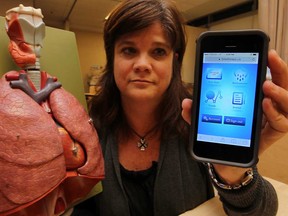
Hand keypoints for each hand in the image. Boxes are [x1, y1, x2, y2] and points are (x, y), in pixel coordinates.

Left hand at [181, 49, 287, 183]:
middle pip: (282, 86)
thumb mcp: (205, 122)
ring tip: (266, 85)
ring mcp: (270, 121)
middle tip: (272, 56)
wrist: (226, 161)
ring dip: (279, 92)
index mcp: (252, 99)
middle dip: (280, 69)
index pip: (267, 77)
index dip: (269, 64)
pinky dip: (274, 114)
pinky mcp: (270, 136)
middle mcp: (265, 107)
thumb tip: (186, 103)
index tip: (266, 50)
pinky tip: (264, 105)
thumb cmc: (220, 135)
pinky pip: (281, 124)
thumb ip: (196, 114)